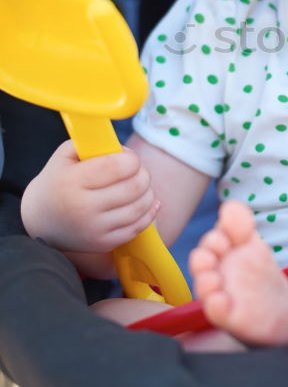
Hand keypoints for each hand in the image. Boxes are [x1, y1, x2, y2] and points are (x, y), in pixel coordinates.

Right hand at [21, 140, 159, 253]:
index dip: (131, 159)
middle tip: (136, 171)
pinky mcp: (103, 244)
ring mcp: (94, 229)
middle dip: (143, 174)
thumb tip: (125, 151)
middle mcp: (83, 208)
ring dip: (147, 192)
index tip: (128, 157)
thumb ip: (93, 143)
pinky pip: (138, 228)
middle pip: (133, 187)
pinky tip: (149, 202)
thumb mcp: (66, 155)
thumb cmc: (57, 181)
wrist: (40, 220)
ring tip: (139, 185)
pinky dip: (149, 212)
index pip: (117, 167)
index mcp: (72, 182)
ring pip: (139, 207)